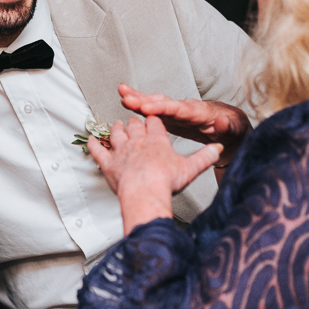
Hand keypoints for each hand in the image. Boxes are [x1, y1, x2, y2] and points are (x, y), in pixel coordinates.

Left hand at [89, 116, 221, 234]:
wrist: (144, 193)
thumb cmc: (166, 181)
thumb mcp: (190, 168)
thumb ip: (204, 157)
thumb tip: (217, 148)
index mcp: (157, 140)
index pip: (154, 122)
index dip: (153, 119)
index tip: (152, 116)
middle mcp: (137, 141)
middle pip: (135, 125)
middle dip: (135, 121)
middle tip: (134, 120)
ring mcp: (121, 151)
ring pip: (116, 133)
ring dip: (116, 128)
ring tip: (116, 124)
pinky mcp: (108, 163)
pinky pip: (98, 151)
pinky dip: (94, 145)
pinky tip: (90, 140)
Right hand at [117, 84, 249, 167]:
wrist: (231, 127)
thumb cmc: (233, 129)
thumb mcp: (234, 130)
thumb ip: (227, 127)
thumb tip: (221, 122)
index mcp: (199, 112)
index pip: (178, 109)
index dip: (162, 107)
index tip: (146, 107)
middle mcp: (185, 108)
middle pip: (163, 102)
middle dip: (145, 99)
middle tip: (126, 96)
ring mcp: (177, 111)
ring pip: (156, 102)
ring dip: (139, 98)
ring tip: (121, 91)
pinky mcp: (172, 116)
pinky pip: (154, 109)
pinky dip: (141, 104)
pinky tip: (127, 100)